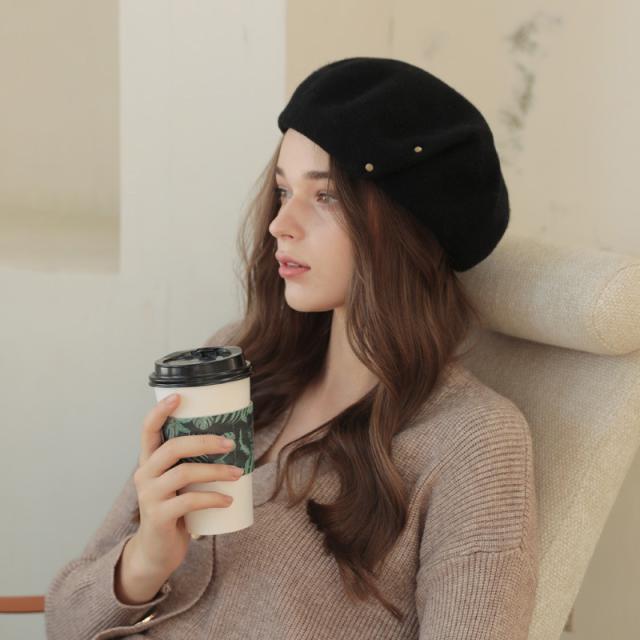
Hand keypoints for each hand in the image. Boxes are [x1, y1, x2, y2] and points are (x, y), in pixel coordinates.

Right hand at [131, 394, 240, 576]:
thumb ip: (191, 463)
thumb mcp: (179, 482)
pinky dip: (212, 498)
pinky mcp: (158, 517)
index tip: (179, 396)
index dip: (160, 411)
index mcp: (149, 461)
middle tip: (231, 444)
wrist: (157, 551)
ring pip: (183, 473)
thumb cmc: (174, 509)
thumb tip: (230, 443)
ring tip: (238, 474)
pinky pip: (188, 500)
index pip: (148, 429)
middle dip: (205, 441)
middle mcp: (145, 474)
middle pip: (172, 447)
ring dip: (216, 471)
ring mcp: (149, 496)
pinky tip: (228, 500)